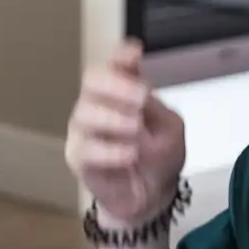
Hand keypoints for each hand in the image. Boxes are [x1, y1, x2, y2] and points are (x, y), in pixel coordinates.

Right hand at [65, 41, 187, 226]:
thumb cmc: (159, 157)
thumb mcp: (170, 129)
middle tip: (140, 98)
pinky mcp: (78, 157)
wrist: (151, 197)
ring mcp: (84, 130)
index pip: (115, 65)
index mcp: (121, 92)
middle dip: (115, 85)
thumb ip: (155, 108)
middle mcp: (97, 104)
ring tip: (136, 128)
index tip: (135, 52)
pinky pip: (86, 149)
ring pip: (85, 113)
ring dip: (113, 118)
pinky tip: (129, 153)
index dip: (122, 55)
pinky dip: (110, 150)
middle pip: (91, 80)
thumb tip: (138, 90)